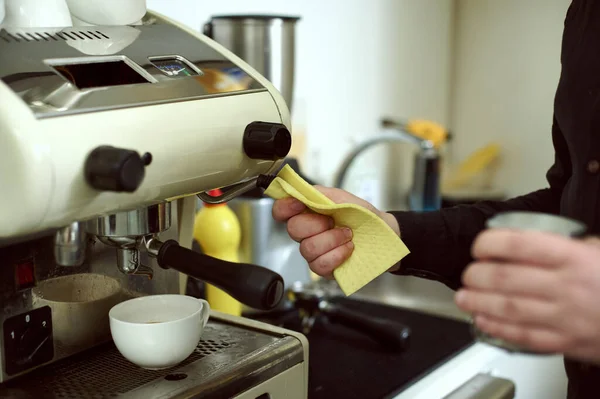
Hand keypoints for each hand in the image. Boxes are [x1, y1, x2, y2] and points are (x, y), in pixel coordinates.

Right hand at [272, 186, 399, 277]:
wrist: (384, 233)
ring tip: (348, 235)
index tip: (299, 204)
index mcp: (307, 212)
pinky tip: (348, 249)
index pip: (281, 211)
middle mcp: (307, 233)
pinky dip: (336, 255)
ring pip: (307, 249)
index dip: (284, 208)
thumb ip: (319, 193)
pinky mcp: (324, 269)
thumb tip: (300, 192)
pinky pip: (319, 265)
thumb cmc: (363, 215)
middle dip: (316, 224)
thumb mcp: (342, 197)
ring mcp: (314, 252)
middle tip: (333, 221)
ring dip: (331, 240)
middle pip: (293, 230)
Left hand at [455, 229, 599, 363]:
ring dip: (480, 302)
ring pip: (510, 308)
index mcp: (574, 257)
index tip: (480, 246)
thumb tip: (522, 240)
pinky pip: (524, 336)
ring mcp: (566, 316)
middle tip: (468, 274)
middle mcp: (568, 286)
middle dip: (477, 275)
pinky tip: (483, 321)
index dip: (491, 243)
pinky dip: (499, 329)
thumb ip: (563, 244)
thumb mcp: (597, 250)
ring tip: (464, 297)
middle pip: (507, 278)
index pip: (520, 244)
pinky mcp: (567, 341)